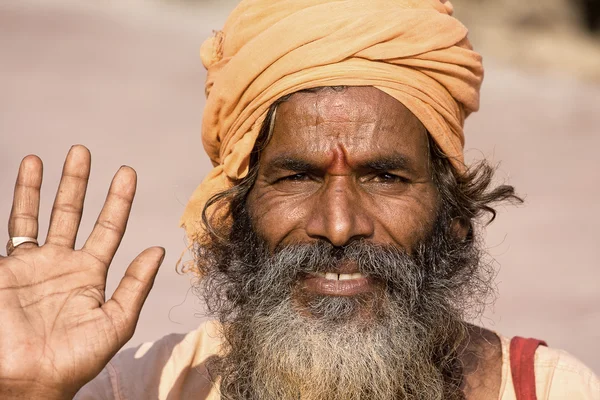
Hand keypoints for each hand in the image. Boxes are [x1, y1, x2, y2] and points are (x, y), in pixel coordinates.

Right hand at [0, 146, 164, 398]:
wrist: (26, 380)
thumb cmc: (74, 359)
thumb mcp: (116, 322)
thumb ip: (137, 285)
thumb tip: (159, 249)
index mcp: (90, 274)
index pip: (108, 227)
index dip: (118, 200)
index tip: (127, 172)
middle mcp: (62, 264)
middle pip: (72, 213)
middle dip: (78, 182)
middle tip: (83, 151)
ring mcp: (32, 264)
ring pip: (38, 214)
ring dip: (43, 186)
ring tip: (48, 156)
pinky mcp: (6, 269)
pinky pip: (13, 228)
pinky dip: (18, 202)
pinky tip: (24, 176)